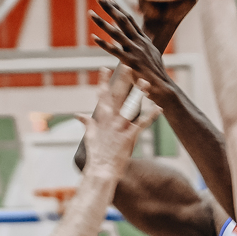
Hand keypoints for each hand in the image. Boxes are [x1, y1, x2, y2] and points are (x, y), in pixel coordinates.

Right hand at [74, 68, 153, 182]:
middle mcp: (110, 120)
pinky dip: (151, 116)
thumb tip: (78, 115)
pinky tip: (159, 108)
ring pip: (130, 106)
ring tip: (146, 82)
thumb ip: (86, 123)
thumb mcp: (89, 137)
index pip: (101, 96)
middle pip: (117, 96)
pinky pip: (141, 124)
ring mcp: (119, 128)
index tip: (105, 68)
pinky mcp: (128, 137)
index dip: (103, 82)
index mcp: (101, 119)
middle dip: (122, 80)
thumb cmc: (96, 155)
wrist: (101, 170)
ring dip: (138, 94)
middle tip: (127, 65)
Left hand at [90, 0, 179, 106]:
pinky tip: (94, 37)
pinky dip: (103, 44)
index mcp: (143, 39)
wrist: (163, 87)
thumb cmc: (156, 74)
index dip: (118, 8)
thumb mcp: (152, 55)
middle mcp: (139, 42)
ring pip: (116, 33)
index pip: (129, 19)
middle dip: (109, 7)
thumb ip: (144, 45)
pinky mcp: (131, 62)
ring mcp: (135, 51)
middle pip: (122, 20)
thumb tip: (141, 39)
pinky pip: (114, 51)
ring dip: (102, 22)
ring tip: (90, 13)